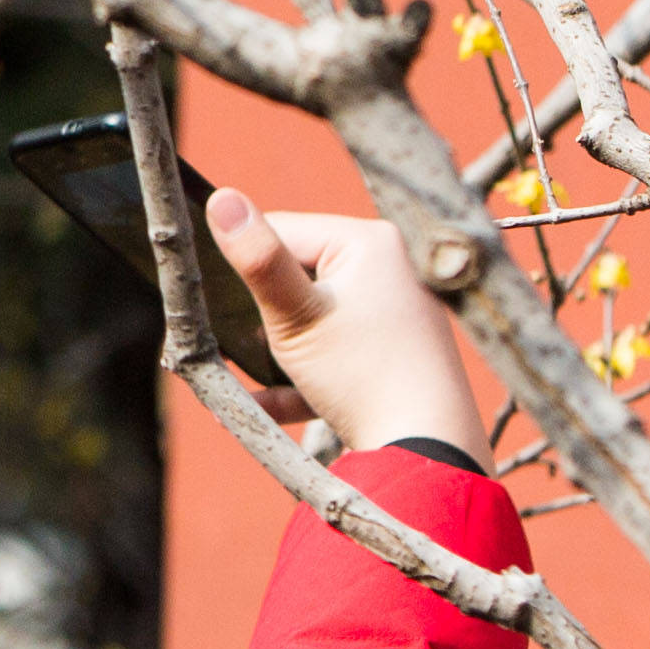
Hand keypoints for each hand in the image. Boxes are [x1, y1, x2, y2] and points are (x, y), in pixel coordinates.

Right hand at [202, 193, 482, 457]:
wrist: (429, 451)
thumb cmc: (362, 374)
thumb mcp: (295, 316)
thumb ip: (256, 258)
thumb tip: (220, 196)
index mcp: (369, 241)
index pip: (282, 231)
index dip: (250, 271)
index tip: (236, 309)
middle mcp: (391, 266)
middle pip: (297, 276)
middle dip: (264, 314)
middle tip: (249, 347)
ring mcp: (396, 312)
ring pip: (314, 320)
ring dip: (278, 350)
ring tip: (257, 376)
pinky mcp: (396, 354)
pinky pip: (337, 357)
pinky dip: (304, 379)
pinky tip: (267, 405)